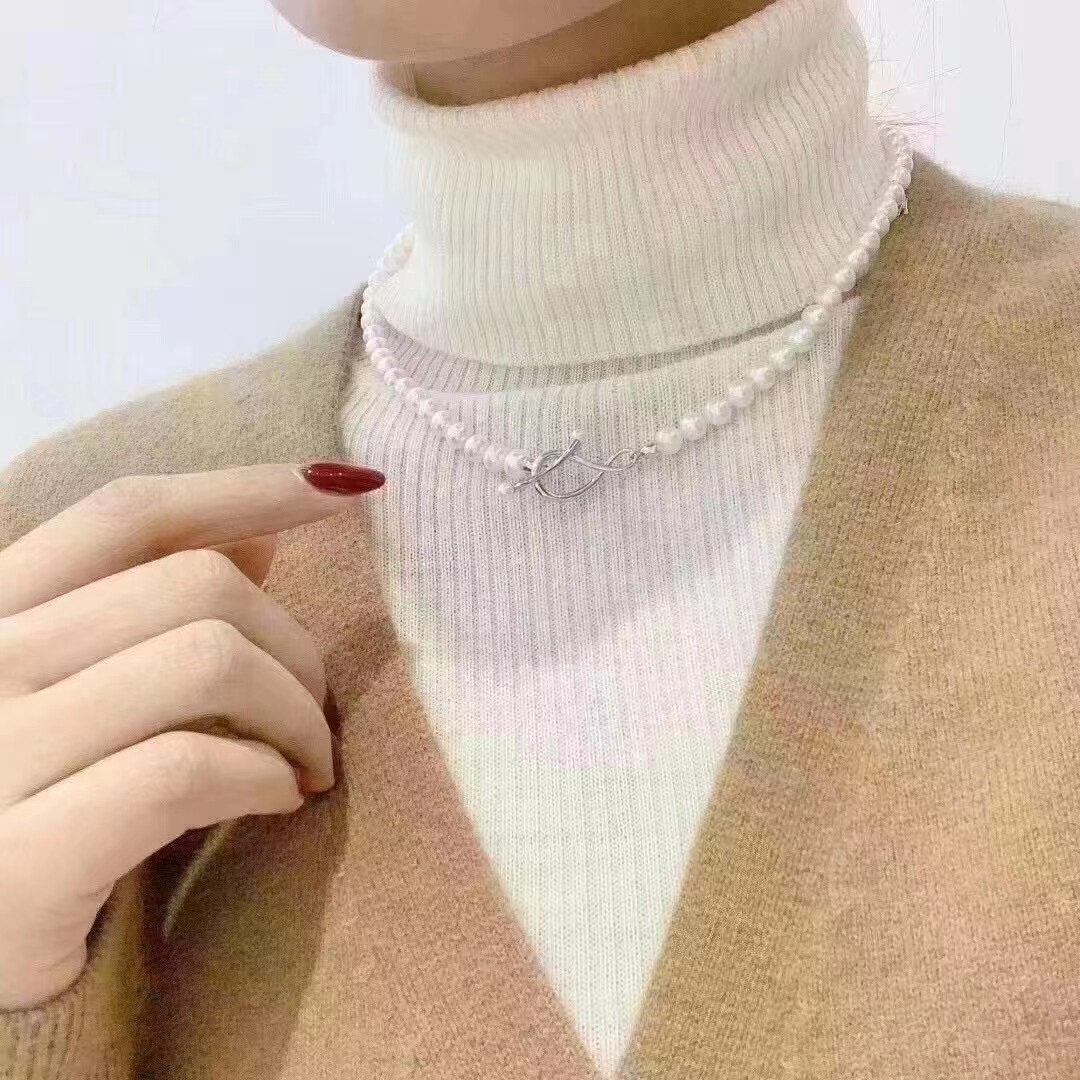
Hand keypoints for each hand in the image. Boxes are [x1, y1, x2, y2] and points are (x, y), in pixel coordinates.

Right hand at [0, 461, 383, 1009]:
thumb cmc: (47, 806)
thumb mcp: (87, 691)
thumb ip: (153, 609)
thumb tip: (259, 536)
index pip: (130, 513)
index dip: (248, 487)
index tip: (348, 487)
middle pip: (196, 585)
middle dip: (295, 646)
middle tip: (317, 714)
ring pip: (207, 661)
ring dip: (295, 716)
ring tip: (306, 765)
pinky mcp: (20, 865)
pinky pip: (185, 770)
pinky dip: (261, 775)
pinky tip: (279, 800)